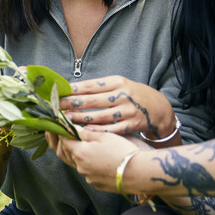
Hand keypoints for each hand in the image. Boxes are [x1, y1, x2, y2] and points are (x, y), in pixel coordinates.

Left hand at [54, 127, 142, 192]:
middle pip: (65, 153)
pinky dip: (86, 164)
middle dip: (63, 143)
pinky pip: (86, 172)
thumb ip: (86, 132)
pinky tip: (94, 158)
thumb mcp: (104, 136)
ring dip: (74, 154)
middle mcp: (80, 167)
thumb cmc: (123, 151)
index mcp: (80, 152)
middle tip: (65, 134)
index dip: (61, 131)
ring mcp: (88, 177)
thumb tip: (72, 127)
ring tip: (79, 145)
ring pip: (76, 164)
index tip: (61, 124)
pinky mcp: (96, 184)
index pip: (63, 140)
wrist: (139, 173)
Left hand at [60, 76, 175, 139]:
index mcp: (117, 82)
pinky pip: (112, 129)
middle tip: (55, 107)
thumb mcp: (119, 86)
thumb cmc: (132, 96)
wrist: (159, 109)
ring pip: (100, 116)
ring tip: (66, 119)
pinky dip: (98, 131)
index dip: (73, 90)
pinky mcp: (132, 125)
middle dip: (72, 104)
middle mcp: (122, 95)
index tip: (58, 92)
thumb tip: (72, 89)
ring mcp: (128, 111)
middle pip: (92, 100)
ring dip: (81, 118)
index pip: (91, 85)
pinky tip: (85, 132)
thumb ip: (99, 88)